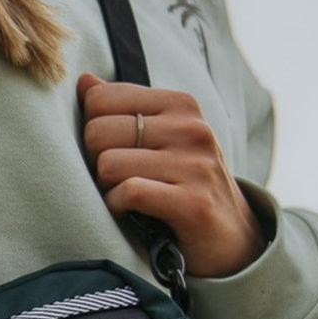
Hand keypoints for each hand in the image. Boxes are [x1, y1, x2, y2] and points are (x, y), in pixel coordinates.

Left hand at [77, 73, 266, 277]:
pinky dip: (117, 206)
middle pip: (98, 132)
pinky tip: (127, 212)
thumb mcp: (162, 140)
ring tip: (123, 197)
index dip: (91, 129)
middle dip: (94, 161)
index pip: (100, 98)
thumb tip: (84, 81)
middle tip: (113, 180)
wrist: (233, 237)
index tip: (110, 151)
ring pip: (109, 164)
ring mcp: (194, 165)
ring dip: (105, 188)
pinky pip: (129, 192)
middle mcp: (190, 128)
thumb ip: (123, 110)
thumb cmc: (187, 185)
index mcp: (180, 105)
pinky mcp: (193, 203)